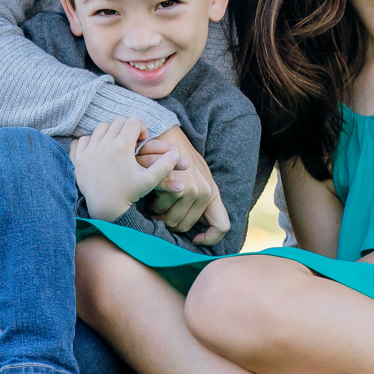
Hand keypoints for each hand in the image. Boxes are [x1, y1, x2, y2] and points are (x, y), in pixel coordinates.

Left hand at [71, 119, 181, 222]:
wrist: (105, 209)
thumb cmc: (129, 194)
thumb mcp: (149, 180)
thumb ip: (165, 165)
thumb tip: (177, 153)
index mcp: (122, 147)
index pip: (133, 122)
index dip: (141, 128)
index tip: (142, 139)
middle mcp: (104, 145)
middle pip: (117, 122)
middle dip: (127, 129)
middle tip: (131, 141)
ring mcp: (89, 151)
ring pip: (101, 128)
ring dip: (110, 132)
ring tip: (116, 144)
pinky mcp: (78, 159)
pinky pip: (81, 139)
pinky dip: (90, 141)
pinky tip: (98, 149)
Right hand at [138, 124, 230, 246]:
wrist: (166, 134)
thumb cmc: (179, 156)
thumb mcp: (197, 175)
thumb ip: (200, 197)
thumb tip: (198, 228)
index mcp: (212, 192)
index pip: (222, 226)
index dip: (210, 239)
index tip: (195, 239)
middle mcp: (205, 193)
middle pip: (184, 227)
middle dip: (169, 223)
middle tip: (160, 211)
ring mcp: (192, 190)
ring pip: (169, 221)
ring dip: (158, 213)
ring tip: (156, 198)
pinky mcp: (176, 186)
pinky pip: (159, 209)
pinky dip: (151, 204)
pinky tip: (151, 193)